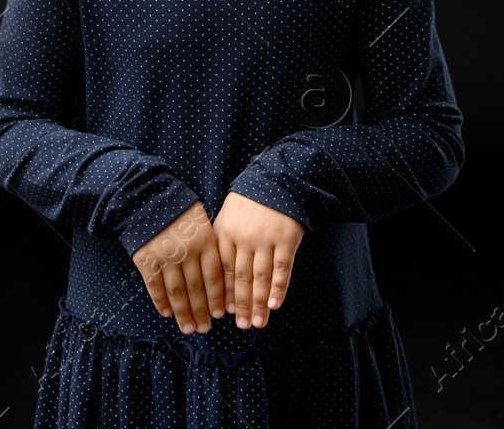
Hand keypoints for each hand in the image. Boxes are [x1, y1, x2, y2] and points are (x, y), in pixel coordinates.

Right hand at [130, 200, 224, 334]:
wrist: (147, 196)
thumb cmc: (180, 210)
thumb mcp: (202, 222)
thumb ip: (210, 247)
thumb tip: (220, 280)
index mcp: (205, 241)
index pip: (214, 277)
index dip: (217, 299)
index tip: (219, 315)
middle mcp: (187, 251)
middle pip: (196, 289)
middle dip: (201, 312)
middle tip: (204, 329)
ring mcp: (165, 256)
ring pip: (177, 292)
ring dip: (183, 313)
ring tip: (188, 328)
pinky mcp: (146, 259)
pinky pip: (155, 286)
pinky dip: (161, 301)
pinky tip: (167, 313)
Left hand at [214, 191, 303, 328]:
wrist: (279, 178)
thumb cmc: (251, 199)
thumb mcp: (228, 214)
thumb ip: (221, 239)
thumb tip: (217, 270)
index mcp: (225, 233)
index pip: (223, 270)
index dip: (223, 294)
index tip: (223, 313)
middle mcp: (243, 238)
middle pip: (240, 278)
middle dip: (240, 305)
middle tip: (241, 326)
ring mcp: (265, 239)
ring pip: (260, 277)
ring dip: (258, 303)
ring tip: (257, 323)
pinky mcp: (286, 239)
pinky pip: (282, 269)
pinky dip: (278, 288)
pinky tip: (274, 305)